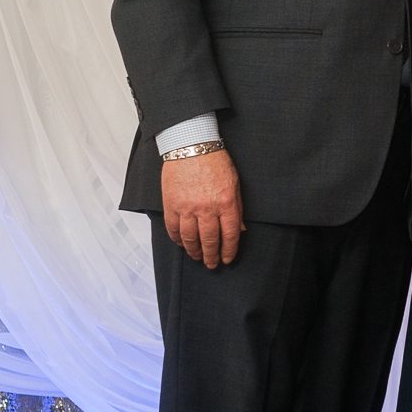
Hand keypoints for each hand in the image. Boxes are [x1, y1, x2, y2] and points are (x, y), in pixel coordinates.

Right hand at [161, 148, 244, 267]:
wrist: (191, 146)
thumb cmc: (216, 162)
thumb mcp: (235, 183)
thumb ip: (237, 207)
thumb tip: (240, 229)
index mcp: (226, 203)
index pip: (230, 234)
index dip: (229, 250)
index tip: (227, 259)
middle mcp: (207, 208)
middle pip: (209, 240)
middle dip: (211, 255)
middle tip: (212, 265)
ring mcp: (187, 208)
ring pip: (190, 238)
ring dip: (194, 251)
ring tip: (198, 257)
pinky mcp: (171, 205)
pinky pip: (173, 228)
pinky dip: (177, 239)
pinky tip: (182, 244)